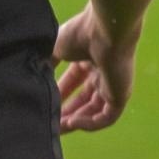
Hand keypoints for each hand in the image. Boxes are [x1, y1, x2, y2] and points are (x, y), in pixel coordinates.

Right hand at [53, 4, 138, 132]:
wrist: (105, 30)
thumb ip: (47, 62)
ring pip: (94, 111)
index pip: (73, 82)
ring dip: (77, 121)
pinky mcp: (121, 95)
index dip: (59, 94)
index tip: (45, 105)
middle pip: (84, 100)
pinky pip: (106, 117)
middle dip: (67, 112)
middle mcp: (102, 73)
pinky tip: (73, 123)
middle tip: (51, 124)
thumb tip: (36, 75)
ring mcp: (113, 85)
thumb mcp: (56, 47)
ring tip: (59, 128)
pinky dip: (89, 123)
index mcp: (89, 58)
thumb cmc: (80, 33)